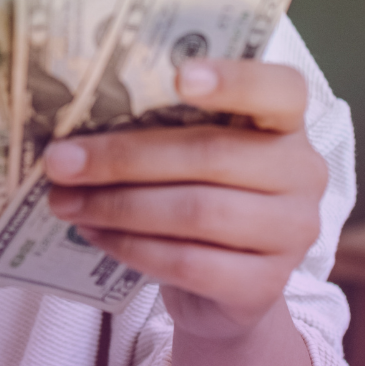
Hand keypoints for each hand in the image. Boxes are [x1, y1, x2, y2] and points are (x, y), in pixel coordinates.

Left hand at [43, 60, 327, 338]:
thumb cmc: (200, 197)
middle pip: (212, 154)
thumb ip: (160, 130)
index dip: (235, 80)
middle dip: (125, 158)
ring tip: (66, 201)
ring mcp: (292, 233)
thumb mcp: (191, 154)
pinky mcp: (265, 285)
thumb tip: (74, 125)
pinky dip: (132, 248)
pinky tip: (94, 234)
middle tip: (61, 161)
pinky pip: (189, 262)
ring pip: (196, 212)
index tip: (180, 76)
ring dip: (118, 206)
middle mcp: (303, 173)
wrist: (222, 289)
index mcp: (287, 123)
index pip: (281, 90)